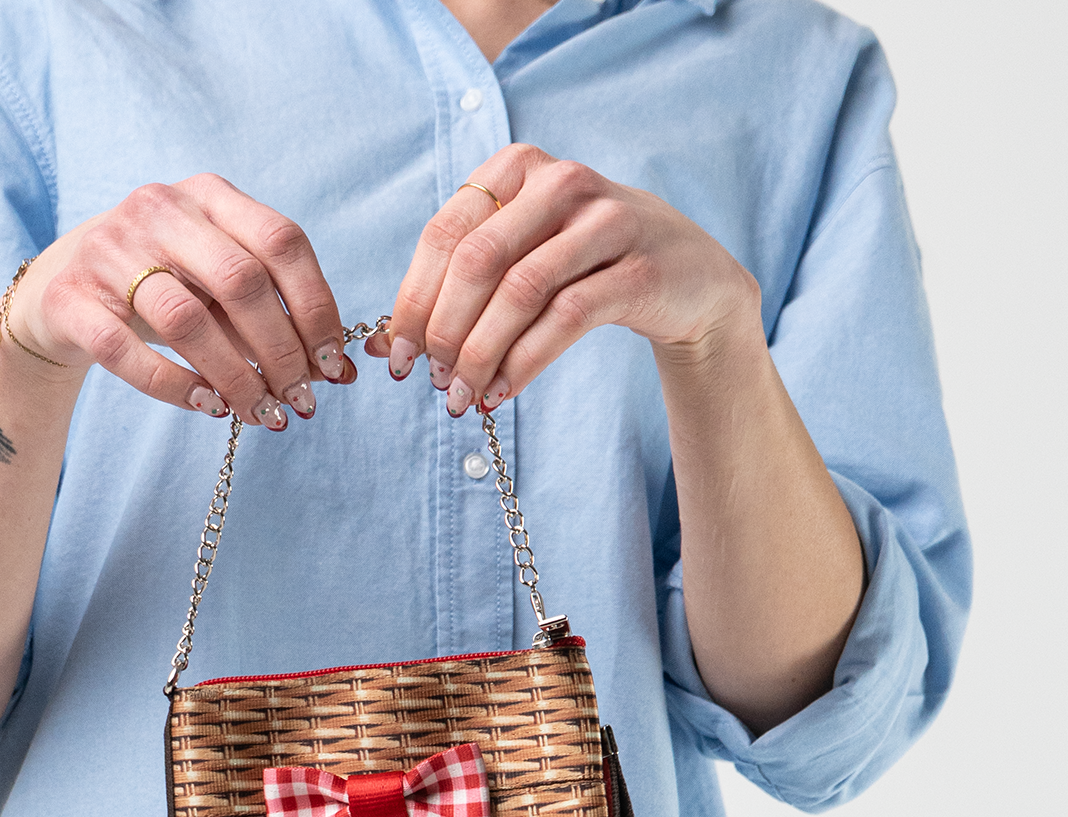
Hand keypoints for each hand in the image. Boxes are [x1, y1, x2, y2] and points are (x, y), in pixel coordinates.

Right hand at [5, 175, 354, 428]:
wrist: (59, 292)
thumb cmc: (161, 290)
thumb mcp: (217, 286)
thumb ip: (271, 315)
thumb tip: (338, 371)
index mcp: (209, 197)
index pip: (282, 241)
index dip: (316, 306)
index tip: (333, 363)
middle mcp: (160, 210)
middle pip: (239, 281)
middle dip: (281, 350)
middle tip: (300, 401)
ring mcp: (109, 250)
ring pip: (187, 320)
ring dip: (235, 377)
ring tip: (262, 414)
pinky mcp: (71, 299)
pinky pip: (127, 352)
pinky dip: (175, 386)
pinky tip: (210, 408)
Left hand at [367, 143, 759, 412]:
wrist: (688, 279)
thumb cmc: (586, 269)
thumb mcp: (520, 260)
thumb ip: (456, 290)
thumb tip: (378, 345)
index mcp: (518, 169)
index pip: (444, 236)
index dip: (412, 301)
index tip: (394, 357)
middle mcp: (561, 182)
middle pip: (477, 261)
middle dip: (443, 330)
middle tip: (431, 382)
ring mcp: (605, 221)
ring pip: (519, 291)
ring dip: (481, 354)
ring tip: (462, 397)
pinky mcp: (637, 269)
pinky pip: (564, 319)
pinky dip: (524, 363)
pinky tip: (502, 393)